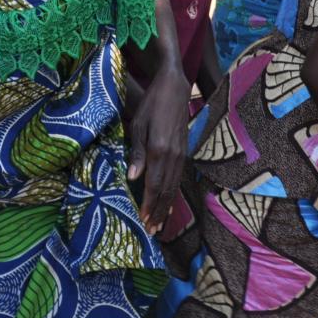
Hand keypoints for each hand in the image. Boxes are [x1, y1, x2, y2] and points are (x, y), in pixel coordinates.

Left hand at [127, 67, 189, 234]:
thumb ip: (137, 153)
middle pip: (167, 190)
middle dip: (159, 211)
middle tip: (152, 230)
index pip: (154, 185)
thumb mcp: (138, 125)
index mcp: (160, 150)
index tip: (143, 221)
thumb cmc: (151, 104)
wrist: (174, 88)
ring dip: (167, 206)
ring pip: (174, 186)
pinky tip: (168, 201)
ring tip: (160, 222)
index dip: (149, 205)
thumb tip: (133, 178)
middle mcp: (174, 156)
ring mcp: (181, 154)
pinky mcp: (184, 151)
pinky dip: (173, 192)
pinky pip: (178, 177)